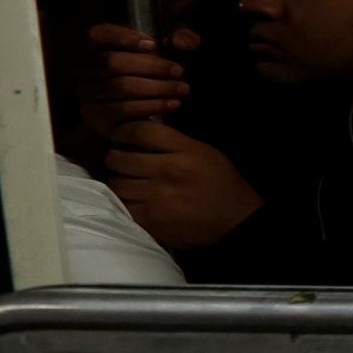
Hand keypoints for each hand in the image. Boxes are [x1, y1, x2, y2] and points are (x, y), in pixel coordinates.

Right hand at [77, 23, 190, 139]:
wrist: (148, 116)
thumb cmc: (157, 76)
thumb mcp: (170, 52)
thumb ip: (181, 39)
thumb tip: (185, 41)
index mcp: (99, 49)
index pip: (97, 34)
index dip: (122, 36)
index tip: (154, 44)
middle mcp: (88, 71)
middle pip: (112, 62)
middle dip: (151, 66)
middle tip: (178, 71)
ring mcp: (89, 95)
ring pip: (120, 87)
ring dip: (157, 87)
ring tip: (182, 88)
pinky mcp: (97, 118)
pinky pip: (122, 110)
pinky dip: (151, 106)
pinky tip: (172, 104)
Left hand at [104, 120, 263, 252]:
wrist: (237, 221)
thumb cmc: (221, 183)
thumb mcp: (203, 152)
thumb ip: (173, 141)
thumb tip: (140, 132)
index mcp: (185, 151)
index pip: (141, 131)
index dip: (123, 131)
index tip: (119, 136)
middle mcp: (168, 171)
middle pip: (119, 157)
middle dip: (116, 158)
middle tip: (122, 161)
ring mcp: (157, 198)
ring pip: (115, 184)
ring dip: (117, 182)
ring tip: (127, 182)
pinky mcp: (151, 221)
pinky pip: (121, 207)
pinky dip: (122, 203)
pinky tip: (131, 201)